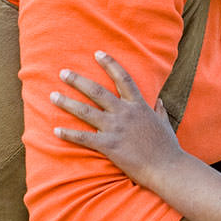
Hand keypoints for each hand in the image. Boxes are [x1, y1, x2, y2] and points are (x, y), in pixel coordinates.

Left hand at [51, 51, 184, 184]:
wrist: (166, 167)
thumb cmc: (167, 147)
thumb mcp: (165, 124)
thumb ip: (159, 111)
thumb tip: (159, 101)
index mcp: (139, 106)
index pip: (123, 78)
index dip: (110, 64)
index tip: (98, 54)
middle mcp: (125, 113)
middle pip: (97, 91)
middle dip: (78, 80)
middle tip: (63, 73)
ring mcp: (116, 129)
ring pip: (86, 111)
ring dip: (67, 103)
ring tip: (53, 96)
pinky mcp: (109, 145)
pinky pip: (84, 138)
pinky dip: (69, 134)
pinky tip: (56, 130)